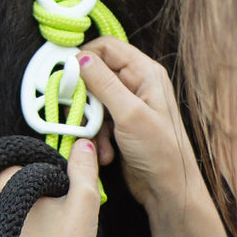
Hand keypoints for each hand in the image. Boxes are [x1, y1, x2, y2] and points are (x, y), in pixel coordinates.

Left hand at [0, 139, 100, 236]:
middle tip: (49, 196)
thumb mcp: (84, 203)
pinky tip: (32, 230)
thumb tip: (82, 144)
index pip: (11, 163)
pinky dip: (8, 219)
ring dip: (12, 200)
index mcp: (8, 189)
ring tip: (41, 212)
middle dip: (20, 182)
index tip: (52, 180)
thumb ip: (83, 169)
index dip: (33, 167)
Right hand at [79, 36, 205, 218]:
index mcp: (144, 72)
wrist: (168, 189)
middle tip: (78, 113)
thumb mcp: (128, 113)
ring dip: (88, 121)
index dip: (84, 58)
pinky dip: (94, 135)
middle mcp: (136, 83)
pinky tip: (104, 152)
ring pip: (91, 99)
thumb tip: (80, 59)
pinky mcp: (119, 123)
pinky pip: (95, 119)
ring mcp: (127, 104)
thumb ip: (103, 83)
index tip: (68, 78)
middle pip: (94, 74)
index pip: (106, 48)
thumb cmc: (160, 151)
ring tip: (96, 139)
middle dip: (84, 96)